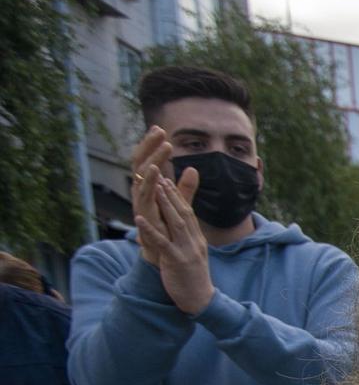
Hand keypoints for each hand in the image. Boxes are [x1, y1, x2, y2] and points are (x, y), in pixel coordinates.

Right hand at [128, 129, 174, 262]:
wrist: (163, 255)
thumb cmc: (167, 229)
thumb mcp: (178, 205)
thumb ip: (184, 188)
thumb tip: (193, 169)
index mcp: (149, 188)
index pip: (149, 161)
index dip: (153, 146)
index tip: (161, 129)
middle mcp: (142, 192)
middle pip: (142, 163)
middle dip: (150, 146)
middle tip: (160, 131)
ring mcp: (141, 202)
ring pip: (143, 176)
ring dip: (153, 159)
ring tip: (162, 147)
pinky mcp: (144, 214)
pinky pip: (144, 195)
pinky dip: (147, 181)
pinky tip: (154, 169)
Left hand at [136, 168, 214, 315]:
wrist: (200, 301)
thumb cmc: (193, 279)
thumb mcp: (192, 255)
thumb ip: (187, 239)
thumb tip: (181, 228)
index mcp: (197, 240)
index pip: (188, 213)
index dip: (177, 196)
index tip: (167, 182)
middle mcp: (194, 242)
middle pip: (183, 213)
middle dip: (171, 194)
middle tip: (160, 177)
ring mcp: (187, 251)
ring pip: (176, 223)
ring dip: (165, 205)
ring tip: (155, 189)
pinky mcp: (176, 261)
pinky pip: (162, 243)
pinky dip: (150, 230)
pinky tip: (139, 219)